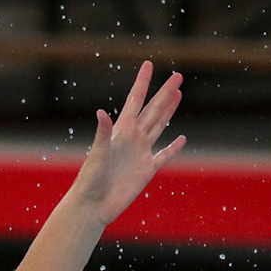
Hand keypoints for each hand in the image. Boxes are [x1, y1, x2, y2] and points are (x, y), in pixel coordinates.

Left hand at [69, 61, 185, 224]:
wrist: (93, 206)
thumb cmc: (89, 180)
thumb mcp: (97, 155)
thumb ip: (102, 134)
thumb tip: (101, 112)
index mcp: (121, 131)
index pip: (135, 100)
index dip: (142, 82)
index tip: (148, 64)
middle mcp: (132, 138)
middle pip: (153, 110)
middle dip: (165, 92)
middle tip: (178, 76)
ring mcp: (140, 153)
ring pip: (159, 126)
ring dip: (169, 111)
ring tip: (178, 94)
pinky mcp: (146, 170)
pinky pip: (163, 155)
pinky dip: (173, 147)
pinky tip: (181, 138)